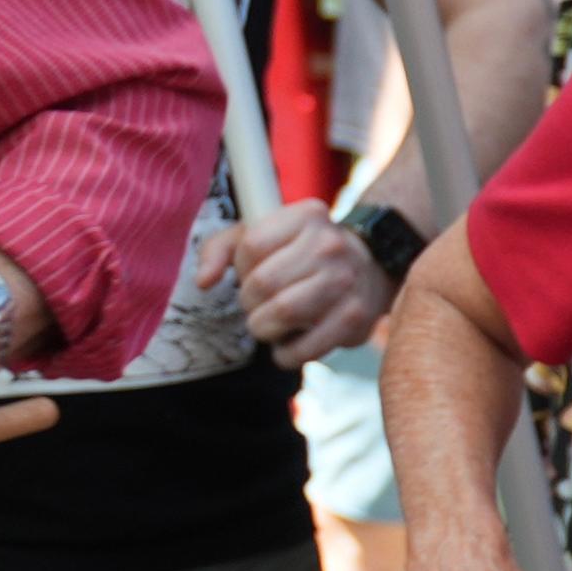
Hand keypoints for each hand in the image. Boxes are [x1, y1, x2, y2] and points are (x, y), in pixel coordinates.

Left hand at [226, 201, 392, 369]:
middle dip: (250, 302)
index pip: (252, 245)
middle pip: (264, 282)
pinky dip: (286, 355)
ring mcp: (347, 280)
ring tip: (268, 324)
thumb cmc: (299, 252)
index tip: (253, 273)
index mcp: (307, 215)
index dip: (242, 267)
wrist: (367, 267)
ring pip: (283, 312)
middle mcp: (331, 244)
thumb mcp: (261, 234)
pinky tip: (285, 346)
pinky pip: (307, 347)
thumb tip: (204, 281)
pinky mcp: (356, 318)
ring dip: (264, 328)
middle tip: (257, 305)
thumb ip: (220, 249)